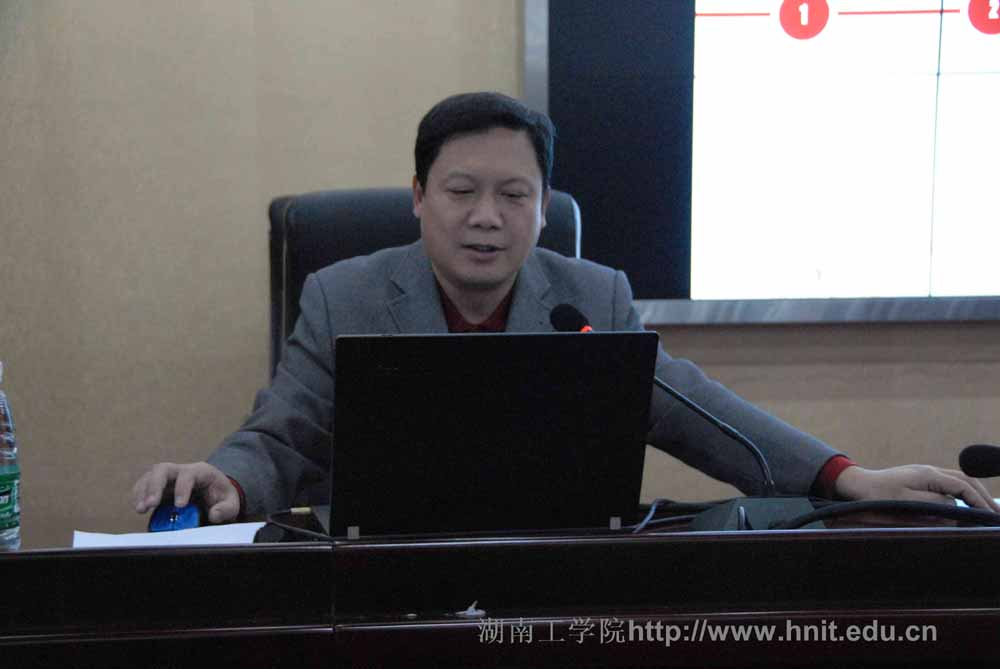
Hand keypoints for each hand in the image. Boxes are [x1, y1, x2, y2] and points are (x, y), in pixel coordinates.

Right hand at [132, 462, 240, 523]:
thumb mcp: (231, 503)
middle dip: (155, 486)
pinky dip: (139, 495)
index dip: (182, 488)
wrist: (215, 494)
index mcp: (201, 471)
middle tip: (150, 504)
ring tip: (140, 509)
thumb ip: (225, 509)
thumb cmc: (221, 497)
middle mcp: (181, 471)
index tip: (179, 506)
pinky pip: (144, 485)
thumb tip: (214, 515)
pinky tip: (138, 507)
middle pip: (163, 469)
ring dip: (143, 491)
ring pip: (150, 475)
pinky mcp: (159, 487)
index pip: (188, 474)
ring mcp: (168, 477)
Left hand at [834, 464, 999, 512]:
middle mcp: (930, 470)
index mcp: (928, 475)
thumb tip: (954, 505)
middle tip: (996, 514)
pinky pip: (949, 482)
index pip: (962, 486)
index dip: (978, 501)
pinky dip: (963, 491)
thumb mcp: (905, 502)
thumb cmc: (877, 496)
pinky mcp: (921, 478)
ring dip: (975, 492)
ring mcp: (926, 472)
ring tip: (988, 509)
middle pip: (966, 480)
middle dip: (983, 496)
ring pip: (959, 479)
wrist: (858, 484)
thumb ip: (932, 503)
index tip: (989, 516)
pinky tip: (968, 502)